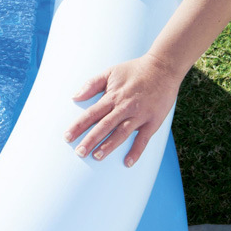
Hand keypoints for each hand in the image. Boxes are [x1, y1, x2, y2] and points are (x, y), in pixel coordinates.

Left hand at [64, 53, 178, 166]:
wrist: (163, 67)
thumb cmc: (135, 70)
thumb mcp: (111, 72)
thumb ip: (92, 84)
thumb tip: (75, 97)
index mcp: (113, 96)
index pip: (92, 113)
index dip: (78, 126)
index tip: (67, 137)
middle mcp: (124, 106)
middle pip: (104, 125)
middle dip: (90, 139)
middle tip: (79, 152)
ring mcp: (139, 114)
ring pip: (121, 133)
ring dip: (109, 145)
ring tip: (97, 156)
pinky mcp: (153, 121)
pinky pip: (143, 139)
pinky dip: (136, 151)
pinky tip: (128, 162)